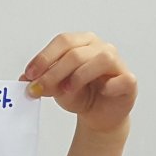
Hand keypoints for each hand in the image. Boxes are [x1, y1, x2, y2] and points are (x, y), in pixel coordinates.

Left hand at [20, 32, 136, 135]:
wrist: (97, 114)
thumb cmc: (79, 94)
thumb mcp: (56, 88)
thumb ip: (43, 81)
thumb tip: (26, 79)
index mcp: (82, 42)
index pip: (63, 41)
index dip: (44, 57)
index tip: (29, 74)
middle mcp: (101, 48)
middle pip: (76, 52)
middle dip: (54, 72)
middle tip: (39, 88)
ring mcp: (117, 63)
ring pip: (101, 59)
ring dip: (79, 76)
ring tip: (67, 90)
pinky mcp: (129, 81)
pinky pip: (122, 79)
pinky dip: (110, 85)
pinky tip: (102, 91)